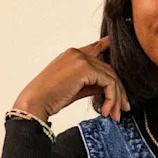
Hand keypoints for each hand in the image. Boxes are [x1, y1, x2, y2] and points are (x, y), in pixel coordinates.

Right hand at [13, 36, 130, 121]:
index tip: (113, 43)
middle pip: (108, 69)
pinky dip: (111, 98)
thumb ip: (92, 83)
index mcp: (72, 55)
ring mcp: (81, 59)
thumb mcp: (75, 88)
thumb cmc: (49, 98)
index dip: (106, 45)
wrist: (36, 102)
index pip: (95, 48)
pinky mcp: (85, 68)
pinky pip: (108, 83)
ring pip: (111, 77)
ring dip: (116, 98)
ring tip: (114, 114)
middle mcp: (77, 53)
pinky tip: (106, 110)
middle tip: (122, 109)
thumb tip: (109, 88)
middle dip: (118, 91)